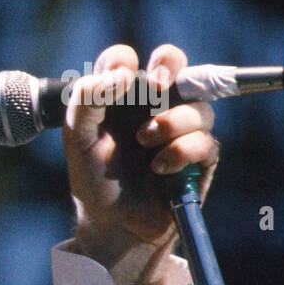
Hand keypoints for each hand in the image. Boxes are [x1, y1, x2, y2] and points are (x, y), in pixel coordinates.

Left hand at [62, 43, 219, 284]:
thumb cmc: (93, 180)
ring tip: (146, 142)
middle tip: (156, 84)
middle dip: (169, 65)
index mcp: (118, 98)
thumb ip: (85, 102)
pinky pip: (205, 140)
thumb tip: (118, 75)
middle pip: (173, 65)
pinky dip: (182, 151)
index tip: (118, 75)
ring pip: (195, 104)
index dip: (123, 60)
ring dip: (173, 120)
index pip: (124, 61)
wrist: (112, 224)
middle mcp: (151, 107)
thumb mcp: (77, 141)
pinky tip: (159, 168)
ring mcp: (178, 129)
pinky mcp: (198, 156)